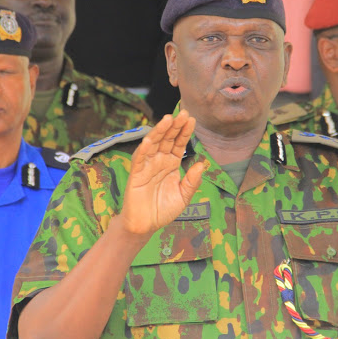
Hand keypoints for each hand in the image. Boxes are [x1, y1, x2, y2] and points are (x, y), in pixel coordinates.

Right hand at [117, 110, 204, 237]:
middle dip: (175, 126)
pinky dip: (144, 148)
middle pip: (167, 139)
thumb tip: (201, 165)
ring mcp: (147, 166)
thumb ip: (192, 181)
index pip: (179, 144)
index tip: (192, 119)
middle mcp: (159, 161)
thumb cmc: (163, 209)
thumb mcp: (183, 196)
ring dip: (160, 131)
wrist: (146, 225)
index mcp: (171, 164)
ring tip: (168, 119)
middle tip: (183, 113)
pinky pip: (140, 159)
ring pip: (153, 144)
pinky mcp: (136, 174)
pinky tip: (149, 139)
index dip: (185, 132)